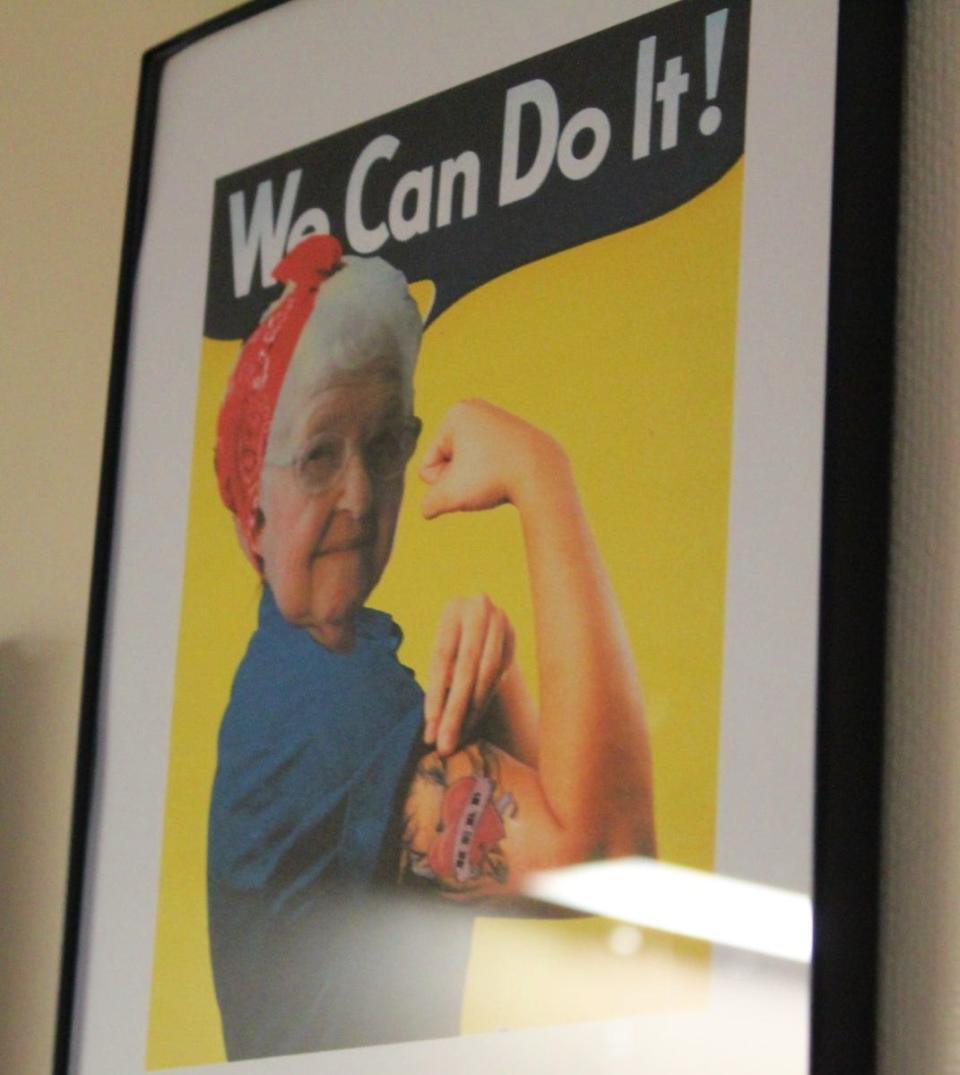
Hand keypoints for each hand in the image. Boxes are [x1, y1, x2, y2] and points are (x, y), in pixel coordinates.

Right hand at [419, 399, 565, 518]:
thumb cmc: (494, 479)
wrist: (545, 475)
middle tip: (487, 479)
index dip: (445, 483)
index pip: (429, 465)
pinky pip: (493, 463)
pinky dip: (499, 475)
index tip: (471, 479)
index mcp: (455, 414)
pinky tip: (513, 476)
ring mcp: (498, 419)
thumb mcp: (450, 497)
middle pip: (450, 463)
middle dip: (463, 479)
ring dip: (480, 480)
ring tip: (500, 478)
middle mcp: (476, 409)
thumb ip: (429, 504)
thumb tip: (428, 509)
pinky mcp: (516, 434)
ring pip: (472, 465)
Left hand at [424, 594, 515, 755]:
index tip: (430, 726)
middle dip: (455, 710)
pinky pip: (499, 675)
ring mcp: (500, 622)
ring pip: (487, 674)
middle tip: (445, 744)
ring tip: (458, 737)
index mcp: (452, 609)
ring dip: (472, 710)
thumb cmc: (450, 641)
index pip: (441, 657)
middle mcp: (479, 610)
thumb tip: (432, 732)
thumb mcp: (439, 651)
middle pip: (466, 668)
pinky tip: (472, 721)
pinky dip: (485, 700)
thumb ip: (437, 682)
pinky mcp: (513, 636)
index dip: (436, 693)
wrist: (479, 617)